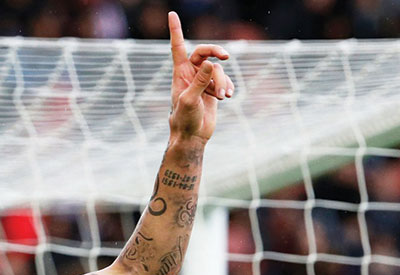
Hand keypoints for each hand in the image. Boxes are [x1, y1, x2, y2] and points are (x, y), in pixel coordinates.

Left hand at [167, 11, 232, 142]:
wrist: (193, 136)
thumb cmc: (184, 119)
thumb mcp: (190, 100)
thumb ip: (200, 81)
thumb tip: (210, 63)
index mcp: (180, 73)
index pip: (178, 47)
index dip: (175, 31)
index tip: (172, 14)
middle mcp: (191, 73)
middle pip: (205, 52)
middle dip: (216, 52)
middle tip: (226, 56)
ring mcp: (203, 80)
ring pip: (218, 70)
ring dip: (222, 82)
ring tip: (221, 97)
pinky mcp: (213, 89)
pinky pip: (226, 79)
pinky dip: (228, 86)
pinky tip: (227, 97)